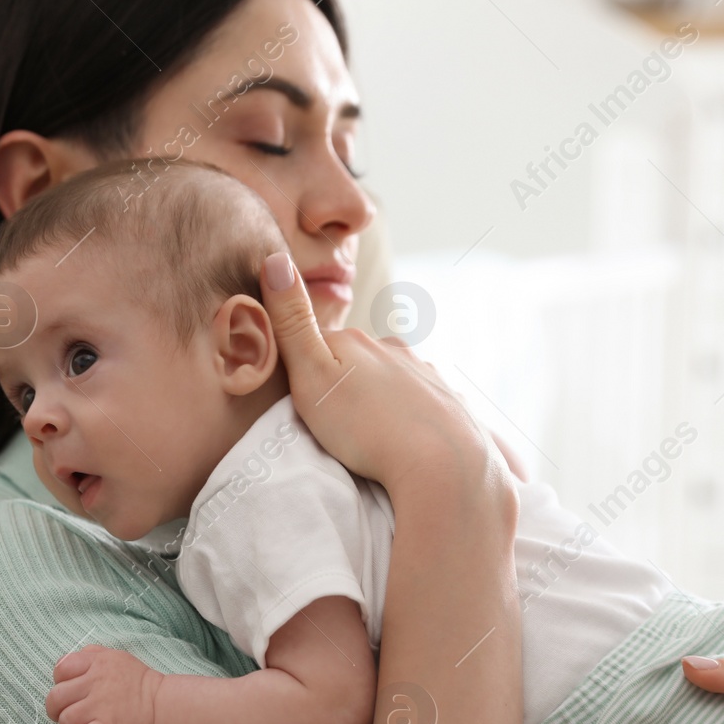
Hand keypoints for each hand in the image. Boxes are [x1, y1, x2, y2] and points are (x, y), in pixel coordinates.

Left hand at [46, 645, 160, 723]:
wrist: (162, 705)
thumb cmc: (135, 682)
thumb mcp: (114, 656)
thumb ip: (88, 655)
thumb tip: (62, 663)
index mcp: (96, 663)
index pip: (60, 670)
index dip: (59, 682)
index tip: (70, 691)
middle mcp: (96, 683)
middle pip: (56, 697)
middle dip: (56, 709)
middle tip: (67, 713)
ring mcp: (101, 708)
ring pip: (65, 720)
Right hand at [259, 252, 516, 526]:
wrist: (442, 464)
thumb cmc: (365, 427)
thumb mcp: (311, 376)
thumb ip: (292, 323)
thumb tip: (274, 259)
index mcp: (355, 341)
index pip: (318, 344)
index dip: (303, 368)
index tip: (298, 399)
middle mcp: (392, 348)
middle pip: (357, 360)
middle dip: (344, 383)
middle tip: (333, 423)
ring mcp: (425, 373)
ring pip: (392, 380)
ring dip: (379, 399)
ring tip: (370, 434)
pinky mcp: (449, 401)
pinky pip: (422, 404)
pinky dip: (411, 416)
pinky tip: (408, 438)